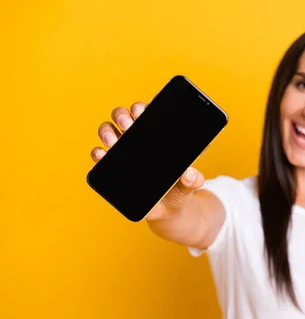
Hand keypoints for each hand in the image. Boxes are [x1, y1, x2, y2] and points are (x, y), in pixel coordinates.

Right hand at [90, 102, 204, 220]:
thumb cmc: (179, 189)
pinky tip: (102, 155)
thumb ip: (193, 180)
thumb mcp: (189, 184)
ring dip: (107, 131)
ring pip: (108, 131)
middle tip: (129, 125)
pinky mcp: (111, 167)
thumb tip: (189, 174)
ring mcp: (122, 151)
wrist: (168, 210)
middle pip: (124, 117)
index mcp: (158, 135)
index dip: (142, 108)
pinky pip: (99, 155)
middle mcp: (137, 139)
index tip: (142, 112)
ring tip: (113, 141)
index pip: (148, 113)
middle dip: (123, 115)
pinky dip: (97, 152)